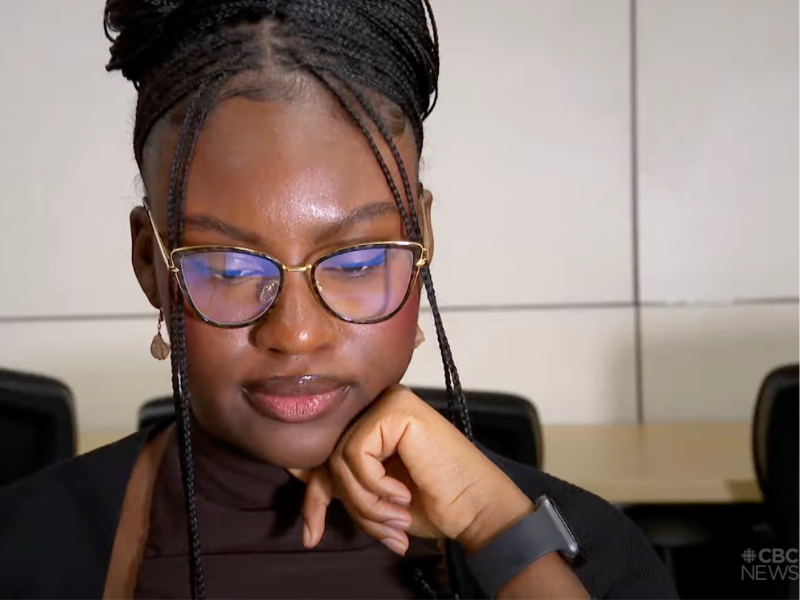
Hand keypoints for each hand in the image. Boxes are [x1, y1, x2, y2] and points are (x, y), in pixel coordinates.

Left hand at [289, 385, 534, 555]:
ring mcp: (388, 402)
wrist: (475, 507)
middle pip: (331, 458)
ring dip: (367, 503)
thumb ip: (340, 481)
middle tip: (386, 534)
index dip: (316, 495)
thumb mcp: (373, 495)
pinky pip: (357, 454)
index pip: (328, 454)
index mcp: (374, 423)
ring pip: (341, 459)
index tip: (312, 533)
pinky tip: (403, 495)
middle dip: (352, 506)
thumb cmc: (433, 502)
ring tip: (397, 520)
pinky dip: (375, 485)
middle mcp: (378, 405)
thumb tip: (294, 468)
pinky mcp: (396, 409)